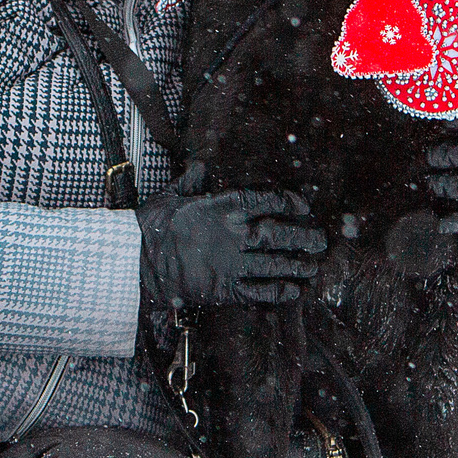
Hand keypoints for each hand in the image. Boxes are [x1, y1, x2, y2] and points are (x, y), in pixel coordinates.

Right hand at [137, 165, 327, 305]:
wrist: (137, 261)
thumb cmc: (153, 226)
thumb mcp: (171, 195)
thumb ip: (192, 180)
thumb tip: (201, 165)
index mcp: (222, 208)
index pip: (265, 201)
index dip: (288, 203)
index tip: (303, 206)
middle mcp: (233, 235)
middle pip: (278, 235)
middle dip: (303, 238)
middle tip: (320, 241)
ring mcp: (231, 263)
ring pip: (274, 264)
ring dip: (297, 266)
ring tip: (312, 268)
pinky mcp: (225, 288)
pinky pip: (259, 291)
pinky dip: (278, 292)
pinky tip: (293, 292)